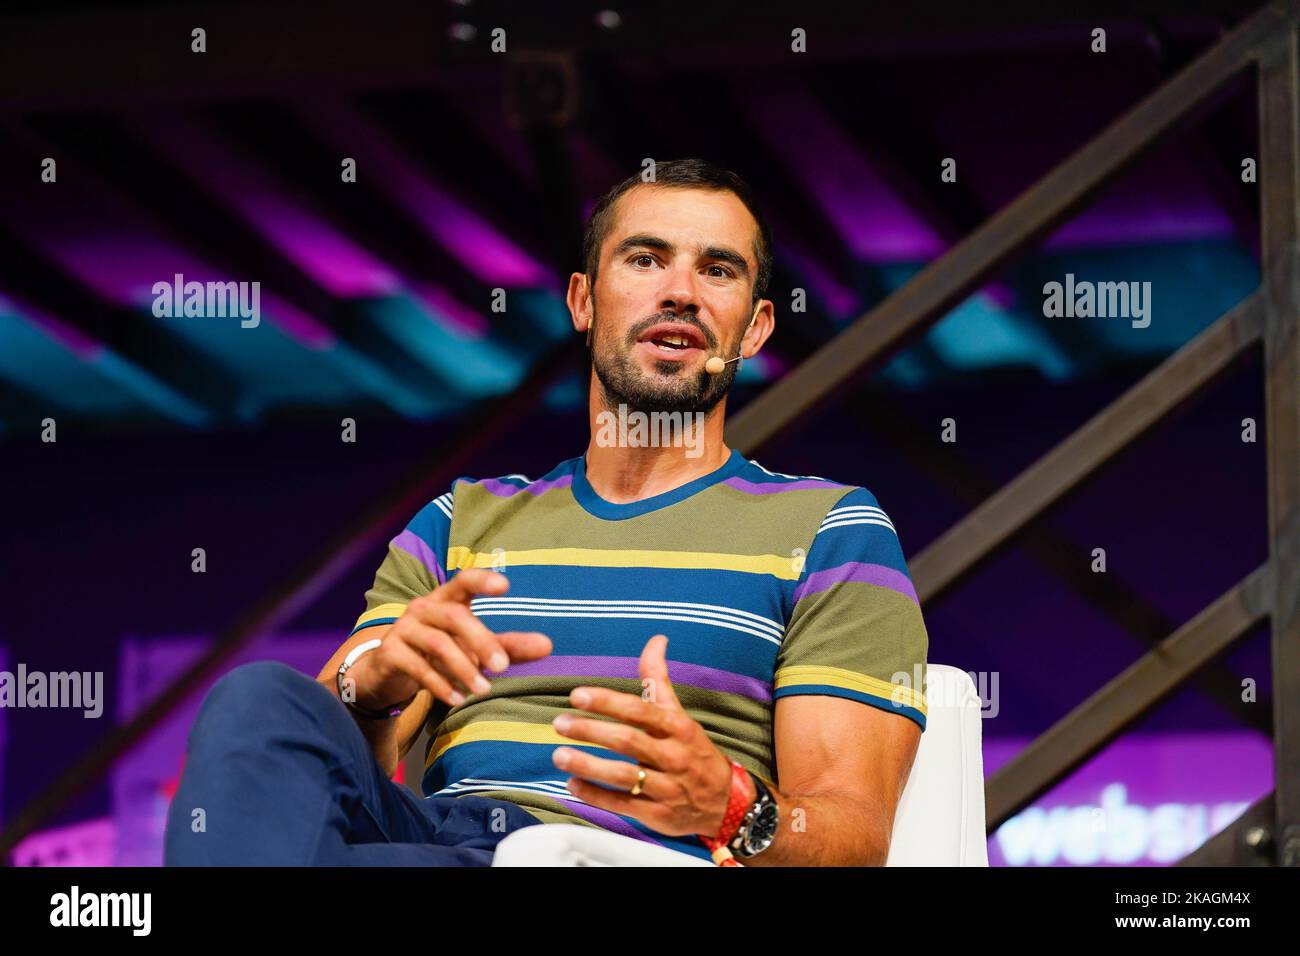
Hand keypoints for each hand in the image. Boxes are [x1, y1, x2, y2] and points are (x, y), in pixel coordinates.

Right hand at [349, 569, 551, 710]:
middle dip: (481, 641)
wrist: (387, 672)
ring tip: (484, 690)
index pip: (464, 581)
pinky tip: (459, 700)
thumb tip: (548, 646)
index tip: (505, 585)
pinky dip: (440, 685)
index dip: (482, 580)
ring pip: (437, 644)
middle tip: (503, 666)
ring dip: (463, 668)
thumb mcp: (473, 648)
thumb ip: (508, 646)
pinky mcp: (390, 653)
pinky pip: (417, 667)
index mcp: (447, 599)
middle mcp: (424, 608)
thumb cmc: (440, 652)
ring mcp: (404, 629)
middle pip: (455, 617)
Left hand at [550, 634, 749, 837]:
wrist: (725, 802)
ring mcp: (666, 788)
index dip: (608, 702)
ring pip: (623, 775)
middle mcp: (673, 756)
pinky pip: (623, 804)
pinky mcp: (658, 815)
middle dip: (591, 731)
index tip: (578, 695)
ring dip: (588, 765)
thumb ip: (659, 679)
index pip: (641, 710)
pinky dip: (595, 795)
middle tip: (561, 722)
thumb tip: (656, 640)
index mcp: (678, 727)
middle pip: (628, 741)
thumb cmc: (692, 751)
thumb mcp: (679, 714)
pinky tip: (572, 784)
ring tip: (559, 755)